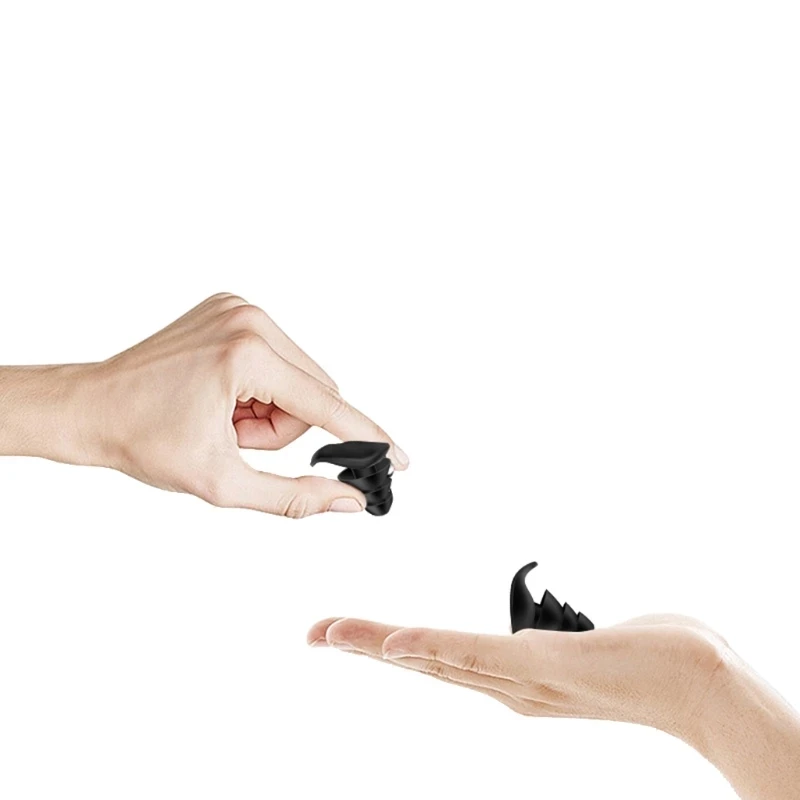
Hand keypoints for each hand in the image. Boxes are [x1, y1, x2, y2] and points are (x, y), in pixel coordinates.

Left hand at [0, 293, 407, 516]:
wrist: (89, 407)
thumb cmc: (142, 442)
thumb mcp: (221, 481)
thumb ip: (294, 496)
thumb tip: (349, 499)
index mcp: (246, 354)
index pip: (326, 404)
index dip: (367, 437)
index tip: (399, 459)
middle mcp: (249, 318)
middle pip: (316, 389)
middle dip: (287, 427)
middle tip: (237, 439)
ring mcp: (239, 307)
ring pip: (299, 376)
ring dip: (273, 410)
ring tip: (224, 420)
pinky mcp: (231, 308)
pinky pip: (278, 359)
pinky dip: (261, 389)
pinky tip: (223, 397)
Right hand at [308, 615, 799, 799]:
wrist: (701, 682)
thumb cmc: (650, 656)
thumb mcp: (580, 635)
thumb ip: (546, 629)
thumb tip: (533, 618)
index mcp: (514, 675)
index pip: (438, 657)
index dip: (390, 647)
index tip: (350, 633)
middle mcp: (508, 685)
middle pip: (423, 660)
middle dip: (366, 645)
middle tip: (316, 632)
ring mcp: (523, 677)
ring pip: (439, 657)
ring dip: (382, 644)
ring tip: (336, 633)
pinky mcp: (543, 665)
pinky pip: (479, 654)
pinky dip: (433, 648)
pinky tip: (399, 643)